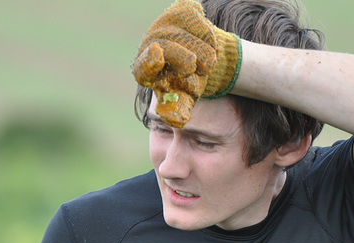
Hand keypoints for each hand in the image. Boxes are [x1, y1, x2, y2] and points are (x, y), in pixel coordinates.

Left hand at [132, 0, 240, 126]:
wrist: (205, 63)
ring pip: (180, 31)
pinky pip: (191, 15)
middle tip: (194, 67)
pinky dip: (204, 30)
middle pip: (163, 45)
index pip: (143, 67)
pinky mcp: (180, 11)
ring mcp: (165, 25)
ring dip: (200, 49)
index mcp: (148, 70)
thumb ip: (179, 109)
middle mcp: (152, 43)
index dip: (149, 61)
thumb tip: (176, 120)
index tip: (157, 55)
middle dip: (181, 56)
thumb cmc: (189, 84)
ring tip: (209, 63)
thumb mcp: (185, 99)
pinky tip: (210, 43)